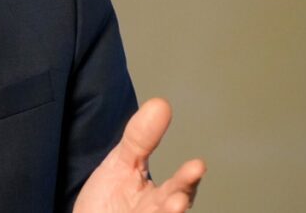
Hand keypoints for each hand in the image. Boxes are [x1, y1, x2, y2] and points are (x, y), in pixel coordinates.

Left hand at [74, 98, 205, 212]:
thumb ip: (140, 138)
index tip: (198, 165)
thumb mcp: (121, 163)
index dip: (188, 179)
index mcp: (159, 198)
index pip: (179, 188)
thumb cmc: (107, 201)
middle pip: (171, 207)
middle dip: (179, 200)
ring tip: (174, 204)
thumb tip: (161, 103)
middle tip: (183, 193)